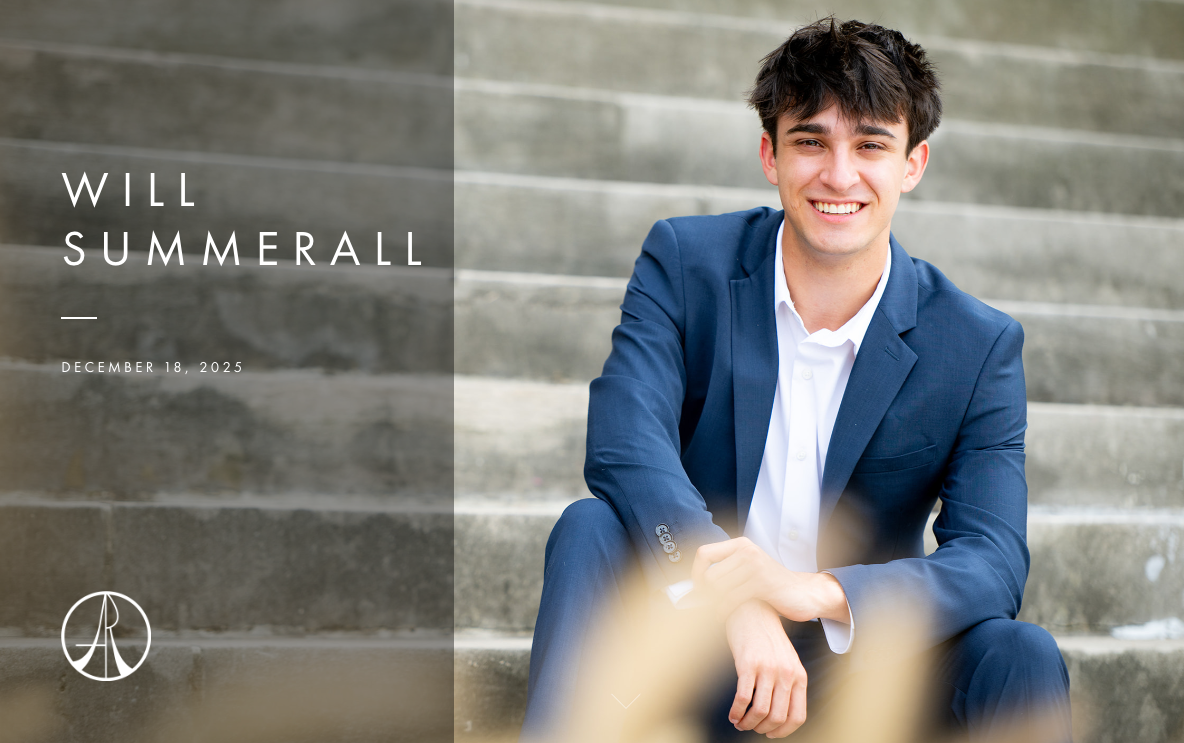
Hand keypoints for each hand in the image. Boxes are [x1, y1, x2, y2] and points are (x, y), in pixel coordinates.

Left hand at [692, 537, 850, 623]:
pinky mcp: (763, 583)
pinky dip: (722, 611)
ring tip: (715, 614)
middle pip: (709, 575)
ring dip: (713, 606)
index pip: (704, 553)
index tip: (697, 589)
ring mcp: (755, 565)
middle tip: (707, 607)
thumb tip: (694, 586)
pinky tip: (722, 617)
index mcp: (741, 545)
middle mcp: (747, 551)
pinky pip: (731, 599)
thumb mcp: (749, 570)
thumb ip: (727, 571)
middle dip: (705, 595)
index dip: (695, 573)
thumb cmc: (773, 586)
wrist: (805, 593)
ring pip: (718, 588)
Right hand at [724, 599, 807, 737]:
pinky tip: (733, 714)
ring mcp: (768, 669)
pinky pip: (743, 698)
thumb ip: (787, 683)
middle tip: (750, 727)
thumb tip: (777, 715)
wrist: (753, 610)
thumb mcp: (786, 660)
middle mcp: (786, 674)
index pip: (797, 716)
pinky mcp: (748, 664)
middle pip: (777, 717)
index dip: (783, 731)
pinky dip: (736, 711)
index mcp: (799, 676)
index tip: (770, 734)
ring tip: (740, 722)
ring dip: (747, 723)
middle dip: (761, 729)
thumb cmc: (767, 637)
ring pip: (760, 712)